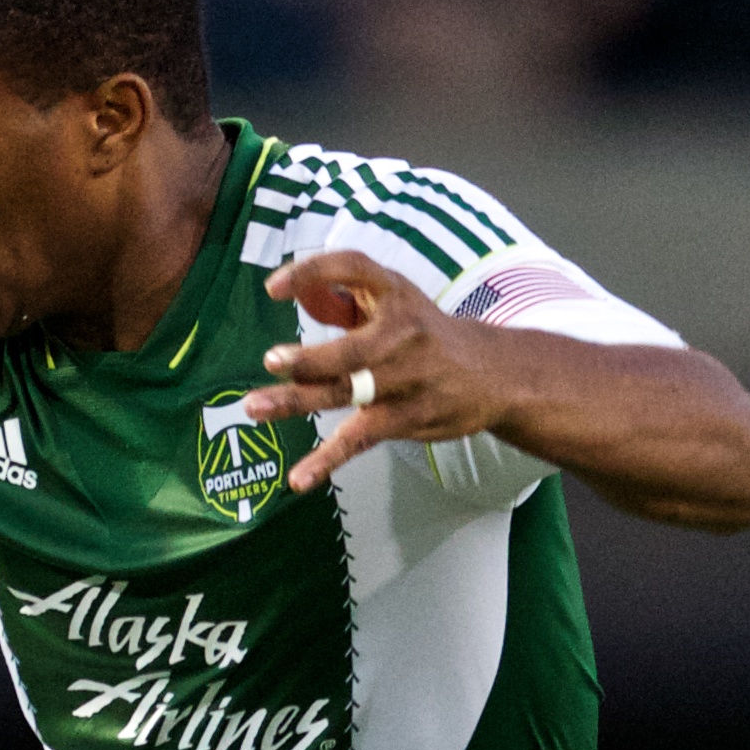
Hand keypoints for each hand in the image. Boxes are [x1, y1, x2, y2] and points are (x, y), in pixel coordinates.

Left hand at [247, 249, 498, 490]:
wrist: (493, 374)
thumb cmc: (421, 333)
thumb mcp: (392, 303)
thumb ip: (342, 299)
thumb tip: (295, 293)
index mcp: (395, 294)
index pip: (354, 269)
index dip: (313, 273)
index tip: (273, 287)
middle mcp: (402, 333)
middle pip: (351, 348)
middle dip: (311, 357)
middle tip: (272, 360)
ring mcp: (406, 379)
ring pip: (348, 392)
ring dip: (299, 400)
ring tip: (256, 407)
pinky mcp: (406, 417)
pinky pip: (360, 439)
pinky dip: (327, 460)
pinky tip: (299, 480)